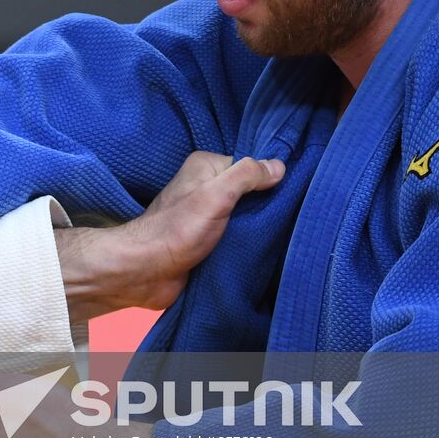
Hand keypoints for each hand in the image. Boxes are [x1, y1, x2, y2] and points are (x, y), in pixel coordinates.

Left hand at [60, 152, 283, 320]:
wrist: (146, 271)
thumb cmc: (178, 229)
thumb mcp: (215, 195)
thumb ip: (246, 176)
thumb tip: (279, 166)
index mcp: (205, 167)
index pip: (250, 167)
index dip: (269, 179)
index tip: (292, 195)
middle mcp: (205, 187)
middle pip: (250, 193)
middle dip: (268, 206)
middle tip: (293, 219)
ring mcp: (207, 215)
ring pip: (245, 217)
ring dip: (259, 228)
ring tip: (285, 237)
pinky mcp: (207, 240)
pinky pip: (236, 237)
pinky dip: (248, 243)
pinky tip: (266, 250)